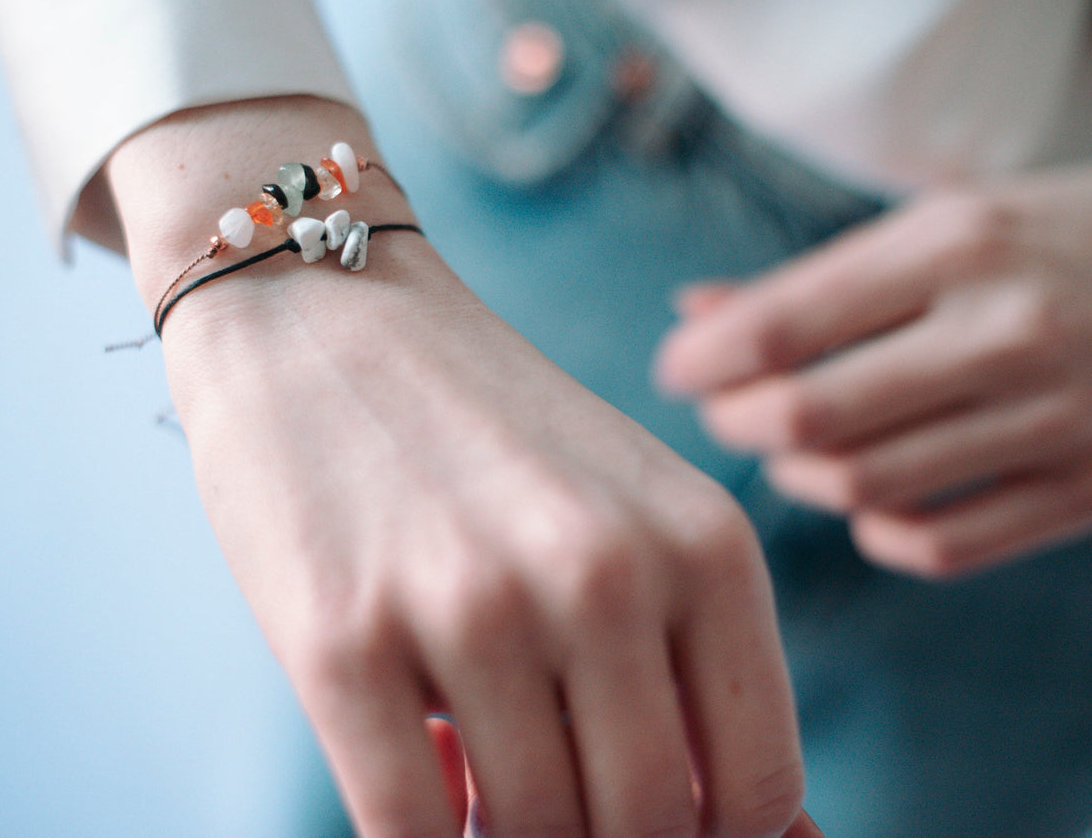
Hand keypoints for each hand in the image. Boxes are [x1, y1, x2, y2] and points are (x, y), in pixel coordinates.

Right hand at [110, 99, 804, 837]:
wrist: (318, 308)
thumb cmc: (485, 427)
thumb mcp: (629, 509)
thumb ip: (689, 661)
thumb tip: (773, 836)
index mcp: (703, 543)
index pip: (757, 784)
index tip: (653, 821)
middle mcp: (603, 574)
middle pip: (645, 828)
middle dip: (600, 836)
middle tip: (552, 795)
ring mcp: (472, 607)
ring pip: (529, 836)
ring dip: (504, 832)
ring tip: (475, 762)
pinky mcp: (343, 639)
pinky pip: (405, 828)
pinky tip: (420, 776)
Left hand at [656, 162, 1091, 577]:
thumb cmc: (1074, 235)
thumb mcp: (950, 220)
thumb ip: (820, 277)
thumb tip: (693, 314)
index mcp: (958, 242)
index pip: (786, 323)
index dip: (703, 361)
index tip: (676, 370)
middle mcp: (1006, 330)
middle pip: (810, 417)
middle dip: (736, 423)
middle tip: (724, 410)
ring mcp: (1057, 420)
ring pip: (864, 487)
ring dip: (798, 476)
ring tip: (793, 446)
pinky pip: (940, 544)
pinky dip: (877, 529)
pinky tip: (869, 495)